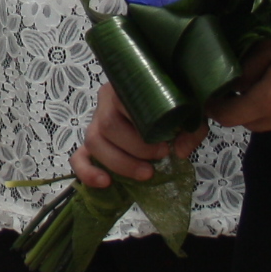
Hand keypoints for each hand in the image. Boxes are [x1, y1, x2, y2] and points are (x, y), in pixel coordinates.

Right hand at [72, 83, 205, 189]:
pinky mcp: (90, 145)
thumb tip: (179, 152)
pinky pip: (78, 158)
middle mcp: (106, 103)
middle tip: (160, 158)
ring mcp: (95, 124)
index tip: (165, 145)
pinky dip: (88, 172)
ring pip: (93, 142)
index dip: (141, 129)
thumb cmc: (174, 109)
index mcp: (126, 88)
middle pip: (107, 125)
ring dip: (119, 163)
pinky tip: (106, 183)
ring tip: (146, 174)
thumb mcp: (189, 115)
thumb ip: (191, 130)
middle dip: (135, 149)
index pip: (122, 102)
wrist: (165, 113)